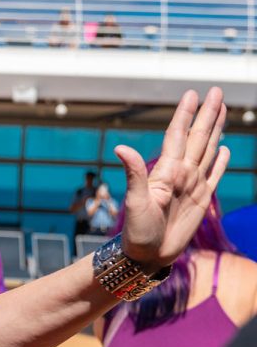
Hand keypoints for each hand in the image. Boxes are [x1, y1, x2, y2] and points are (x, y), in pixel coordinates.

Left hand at [118, 88, 228, 269]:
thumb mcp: (134, 202)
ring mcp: (192, 185)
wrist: (147, 255)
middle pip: (198, 137)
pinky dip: (220, 161)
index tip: (192, 94)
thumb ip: (133, 173)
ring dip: (215, 130)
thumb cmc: (137, 231)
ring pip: (208, 150)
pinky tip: (224, 148)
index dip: (185, 115)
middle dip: (206, 114)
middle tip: (215, 91)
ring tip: (221, 110)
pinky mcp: (201, 199)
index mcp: (166, 171)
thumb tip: (120, 147)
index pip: (178, 136)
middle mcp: (181, 173)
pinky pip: (214, 175)